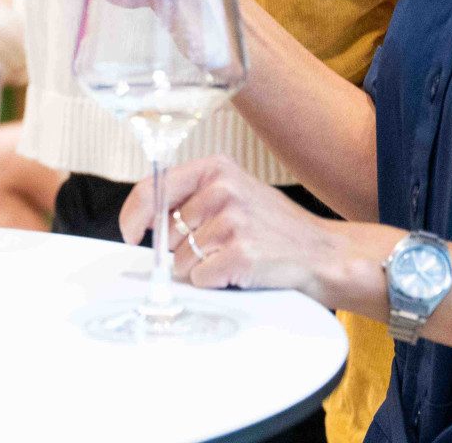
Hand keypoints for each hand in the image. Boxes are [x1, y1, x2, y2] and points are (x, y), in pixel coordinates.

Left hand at [118, 156, 370, 305]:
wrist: (321, 253)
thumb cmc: (272, 227)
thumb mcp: (234, 194)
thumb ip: (192, 198)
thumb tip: (145, 220)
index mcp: (216, 168)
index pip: (153, 188)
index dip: (133, 215)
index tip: (130, 234)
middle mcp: (223, 189)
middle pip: (167, 233)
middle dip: (182, 249)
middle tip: (217, 248)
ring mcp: (233, 221)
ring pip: (181, 260)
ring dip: (200, 268)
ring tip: (233, 257)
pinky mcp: (241, 253)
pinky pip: (200, 278)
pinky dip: (214, 282)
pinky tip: (239, 271)